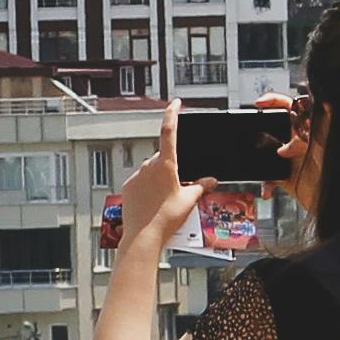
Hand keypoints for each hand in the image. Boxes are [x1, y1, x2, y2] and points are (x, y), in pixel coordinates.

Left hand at [108, 110, 192, 239]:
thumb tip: (210, 180)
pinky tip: (153, 202)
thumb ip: (201, 186)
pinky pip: (141, 181)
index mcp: (166, 164)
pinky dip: (148, 187)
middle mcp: (149, 166)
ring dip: (159, 178)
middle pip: (163, 157)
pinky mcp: (128, 186)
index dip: (173, 114)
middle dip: (172, 167)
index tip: (175, 104)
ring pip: (151, 170)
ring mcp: (137, 175)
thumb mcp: (189, 200)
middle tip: (178, 186)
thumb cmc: (166, 219)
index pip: (169, 131)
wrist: (143, 236)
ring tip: (165, 200)